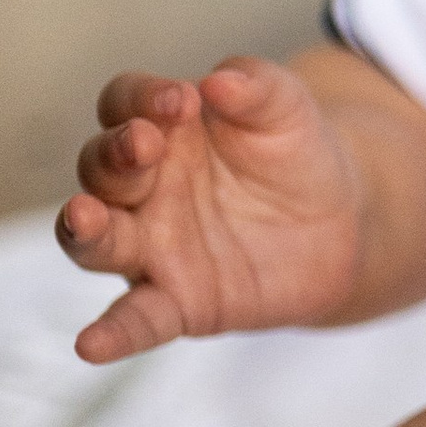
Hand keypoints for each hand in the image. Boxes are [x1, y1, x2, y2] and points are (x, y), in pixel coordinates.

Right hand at [56, 58, 364, 361]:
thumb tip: (219, 81)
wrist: (341, 224)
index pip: (123, 104)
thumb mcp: (286, 110)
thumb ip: (255, 87)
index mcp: (159, 129)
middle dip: (115, 156)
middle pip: (100, 169)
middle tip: (146, 146)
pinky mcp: (177, 301)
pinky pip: (136, 319)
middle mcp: (141, 188)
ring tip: (84, 217)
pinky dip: (112, 333)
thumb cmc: (295, 154)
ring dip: (86, 229)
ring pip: (97, 241)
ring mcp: (151, 247)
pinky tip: (91, 346)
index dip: (141, 98)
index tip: (181, 99)